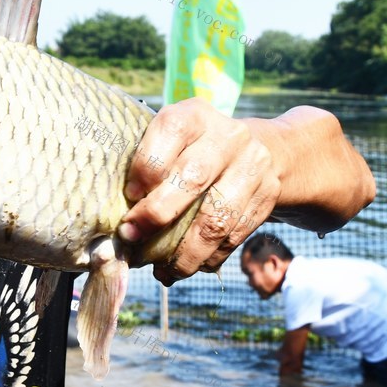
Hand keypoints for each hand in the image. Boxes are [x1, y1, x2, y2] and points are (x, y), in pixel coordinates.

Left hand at [119, 97, 279, 283]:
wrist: (261, 150)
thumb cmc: (194, 151)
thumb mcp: (171, 141)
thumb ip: (146, 167)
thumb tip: (118, 222)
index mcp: (195, 116)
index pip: (170, 132)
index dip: (146, 168)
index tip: (129, 197)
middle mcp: (229, 136)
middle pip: (192, 178)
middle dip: (157, 215)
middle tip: (132, 237)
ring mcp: (253, 166)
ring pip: (216, 219)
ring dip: (184, 252)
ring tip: (162, 270)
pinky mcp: (267, 196)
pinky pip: (234, 236)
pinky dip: (208, 258)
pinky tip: (188, 266)